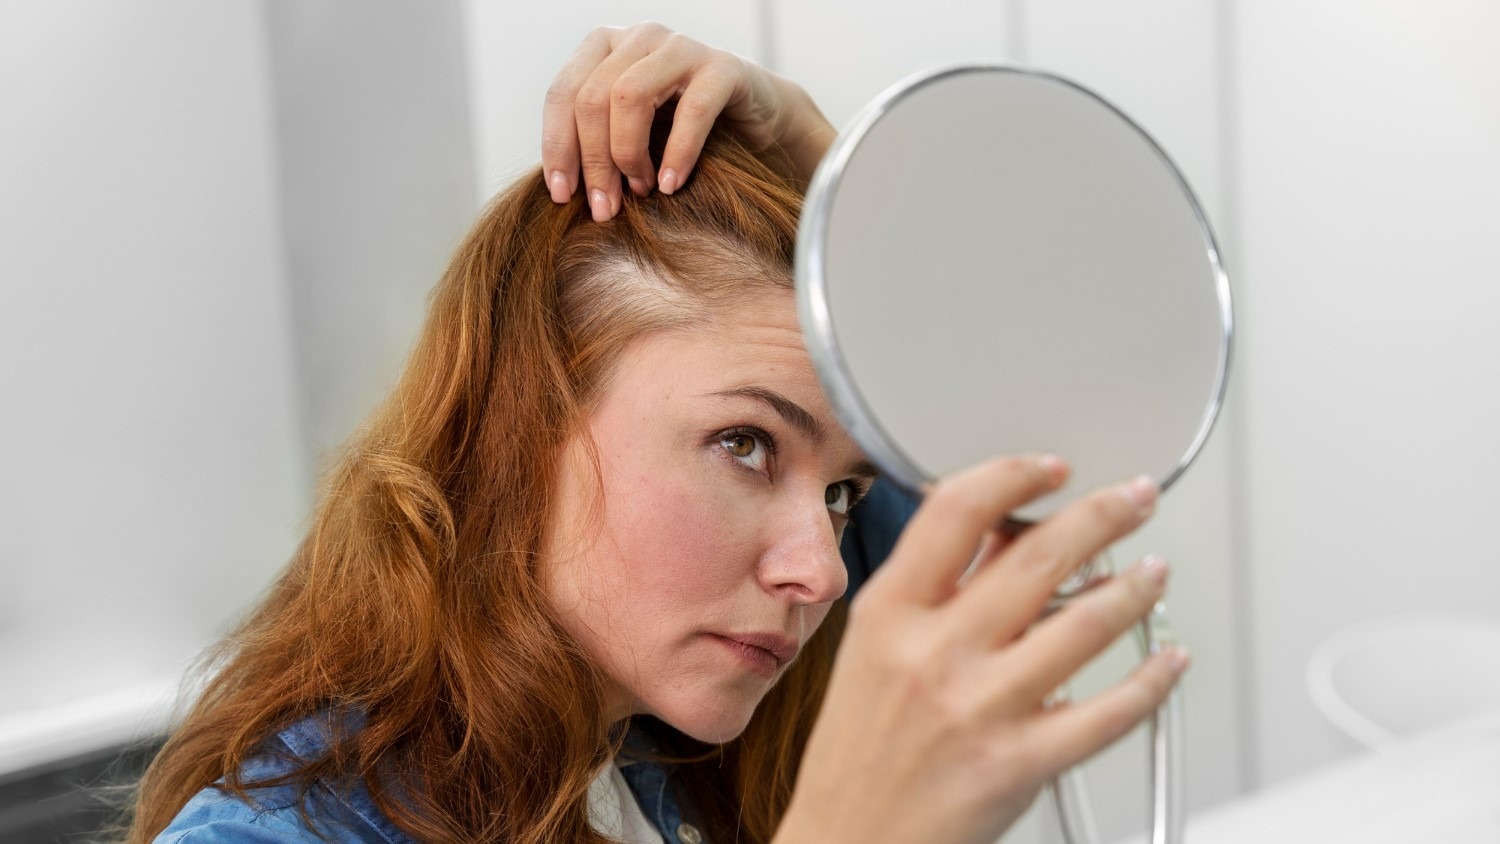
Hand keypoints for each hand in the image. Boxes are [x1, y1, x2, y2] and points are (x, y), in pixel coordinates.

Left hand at [541, 22, 835, 221]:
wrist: (754, 121)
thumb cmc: (680, 131)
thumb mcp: (629, 131)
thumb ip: (593, 143)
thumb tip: (558, 190)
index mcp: (605, 47)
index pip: (563, 93)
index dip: (557, 146)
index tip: (561, 195)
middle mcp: (639, 38)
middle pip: (593, 97)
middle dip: (594, 160)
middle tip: (605, 208)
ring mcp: (681, 47)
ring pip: (630, 95)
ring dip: (628, 154)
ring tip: (640, 192)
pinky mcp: (723, 68)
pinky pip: (692, 111)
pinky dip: (677, 153)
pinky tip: (670, 185)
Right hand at [779, 456, 1187, 843]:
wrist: (851, 839)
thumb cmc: (860, 751)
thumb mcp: (874, 651)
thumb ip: (934, 591)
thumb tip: (1001, 533)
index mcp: (890, 614)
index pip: (956, 511)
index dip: (1015, 475)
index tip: (1050, 467)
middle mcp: (936, 653)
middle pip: (1038, 556)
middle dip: (1104, 514)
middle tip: (1135, 498)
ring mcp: (981, 707)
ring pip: (1086, 624)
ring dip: (1135, 588)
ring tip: (1153, 571)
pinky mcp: (1020, 763)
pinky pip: (1109, 711)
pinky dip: (1152, 678)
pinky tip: (1166, 658)